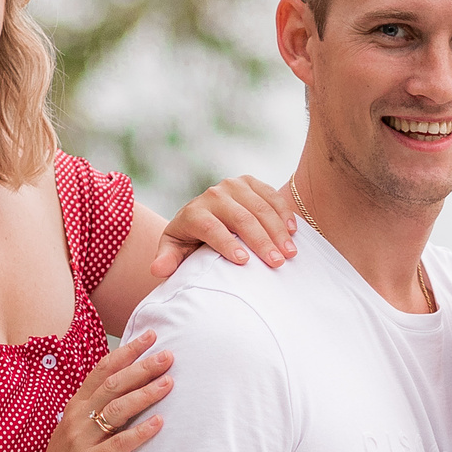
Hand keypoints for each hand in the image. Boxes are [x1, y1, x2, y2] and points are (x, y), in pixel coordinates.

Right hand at [24, 333, 170, 451]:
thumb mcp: (75, 433)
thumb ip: (95, 413)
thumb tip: (126, 393)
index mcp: (75, 407)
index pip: (102, 370)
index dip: (127, 351)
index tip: (150, 336)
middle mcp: (77, 419)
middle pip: (113, 384)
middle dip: (142, 367)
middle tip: (168, 355)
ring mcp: (82, 441)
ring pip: (117, 409)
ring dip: (145, 393)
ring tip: (169, 382)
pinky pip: (119, 444)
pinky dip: (141, 431)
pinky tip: (160, 422)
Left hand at [151, 175, 297, 276]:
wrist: (203, 216)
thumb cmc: (190, 241)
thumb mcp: (176, 251)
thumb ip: (168, 259)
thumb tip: (158, 270)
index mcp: (193, 212)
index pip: (210, 227)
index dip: (226, 243)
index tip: (244, 262)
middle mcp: (213, 194)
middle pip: (241, 218)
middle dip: (261, 241)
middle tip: (277, 263)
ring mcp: (233, 186)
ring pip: (259, 207)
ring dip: (277, 230)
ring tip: (290, 252)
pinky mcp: (250, 182)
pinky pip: (271, 195)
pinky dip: (284, 212)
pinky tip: (293, 231)